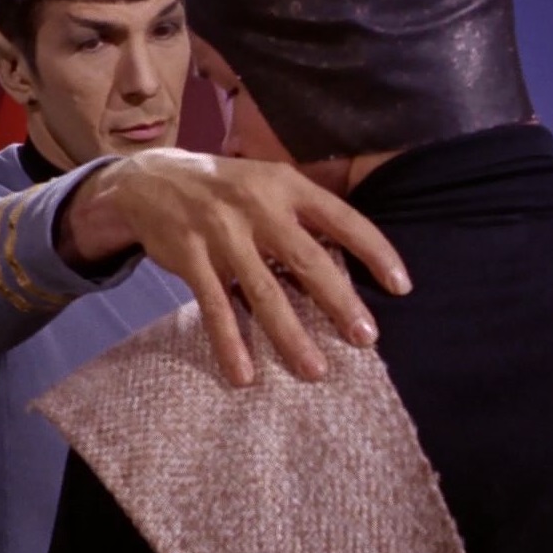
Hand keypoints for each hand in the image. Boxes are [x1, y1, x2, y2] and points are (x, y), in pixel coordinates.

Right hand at [58, 149, 410, 385]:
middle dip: (339, 302)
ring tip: (314, 370)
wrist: (150, 178)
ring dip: (288, 334)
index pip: (342, 218)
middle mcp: (257, 205)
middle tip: (366, 339)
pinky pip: (214, 306)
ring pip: (262, 290)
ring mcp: (221, 231)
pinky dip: (229, 342)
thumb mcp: (267, 182)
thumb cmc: (225, 188)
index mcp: (285, 184)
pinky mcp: (190, 256)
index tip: (402, 286)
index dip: (375, 252)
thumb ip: (302, 214)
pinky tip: (243, 374)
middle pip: (306, 259)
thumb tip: (348, 260)